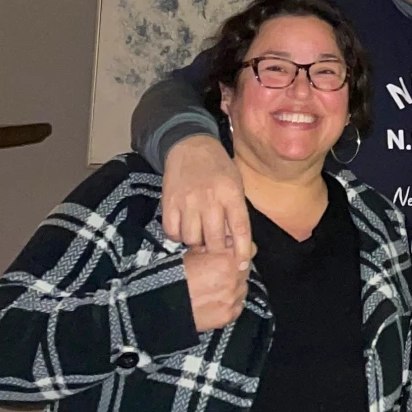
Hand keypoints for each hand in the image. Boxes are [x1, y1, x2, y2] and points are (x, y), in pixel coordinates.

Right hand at [162, 135, 251, 268]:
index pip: (240, 229)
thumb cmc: (218, 168)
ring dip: (197, 243)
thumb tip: (236, 243)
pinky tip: (184, 229)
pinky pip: (172, 232)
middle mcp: (210, 198)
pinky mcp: (169, 202)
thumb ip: (237, 211)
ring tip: (200, 235)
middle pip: (214, 239)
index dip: (242, 251)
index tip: (241, 265)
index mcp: (232, 193)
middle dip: (217, 250)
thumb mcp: (236, 184)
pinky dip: (178, 236)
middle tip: (216, 247)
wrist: (190, 145)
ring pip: (192, 239)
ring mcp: (187, 201)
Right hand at [183, 242, 255, 331]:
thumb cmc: (174, 278)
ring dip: (233, 286)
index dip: (241, 250)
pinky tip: (215, 300)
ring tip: (215, 288)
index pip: (250, 249)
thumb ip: (212, 248)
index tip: (234, 253)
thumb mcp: (192, 253)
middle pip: (246, 269)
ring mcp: (233, 298)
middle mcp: (234, 279)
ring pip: (242, 287)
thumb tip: (222, 243)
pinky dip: (229, 303)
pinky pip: (237, 306)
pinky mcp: (229, 315)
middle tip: (220, 272)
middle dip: (235, 268)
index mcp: (227, 260)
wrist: (163, 306)